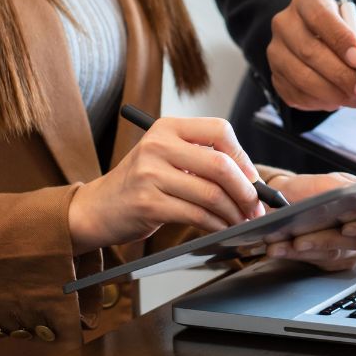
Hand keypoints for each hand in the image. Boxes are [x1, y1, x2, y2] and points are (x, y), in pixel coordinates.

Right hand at [68, 118, 264, 253]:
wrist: (99, 207)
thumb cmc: (142, 183)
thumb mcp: (168, 157)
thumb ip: (202, 159)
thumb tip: (250, 179)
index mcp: (168, 127)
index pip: (220, 130)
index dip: (243, 156)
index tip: (252, 178)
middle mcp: (158, 146)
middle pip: (220, 164)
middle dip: (246, 190)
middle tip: (255, 206)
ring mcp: (151, 174)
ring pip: (211, 194)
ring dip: (234, 212)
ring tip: (240, 220)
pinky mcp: (149, 204)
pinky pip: (196, 215)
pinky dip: (216, 225)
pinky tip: (221, 228)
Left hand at [263, 172, 355, 271]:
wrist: (289, 199)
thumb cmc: (312, 189)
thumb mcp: (328, 182)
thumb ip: (342, 189)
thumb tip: (353, 195)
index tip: (347, 225)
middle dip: (326, 239)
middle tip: (303, 239)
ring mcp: (354, 249)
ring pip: (334, 254)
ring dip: (306, 248)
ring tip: (284, 242)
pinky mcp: (336, 263)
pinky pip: (318, 262)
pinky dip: (296, 254)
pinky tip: (280, 248)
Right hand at [268, 0, 355, 110]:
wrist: (330, 49)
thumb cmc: (352, 38)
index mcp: (308, 2)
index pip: (320, 17)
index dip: (340, 39)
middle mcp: (285, 23)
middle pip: (308, 50)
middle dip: (340, 75)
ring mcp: (276, 51)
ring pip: (301, 76)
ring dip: (333, 93)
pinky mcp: (275, 76)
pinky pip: (295, 94)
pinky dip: (320, 102)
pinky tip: (338, 99)